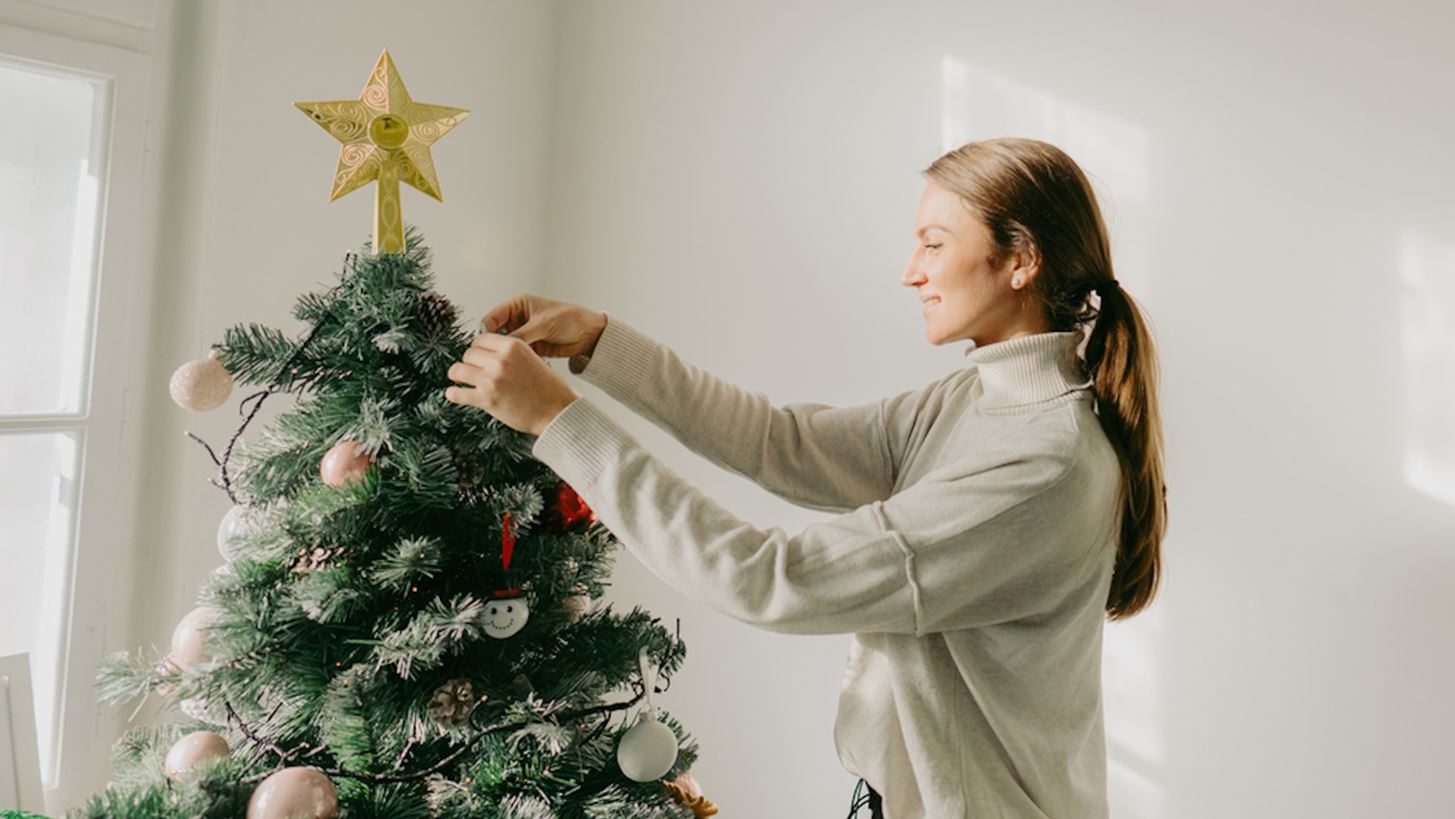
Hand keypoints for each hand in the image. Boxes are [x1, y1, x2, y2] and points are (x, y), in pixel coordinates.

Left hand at [444, 331, 579, 436]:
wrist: (556, 412)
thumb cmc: (548, 389)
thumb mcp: (532, 359)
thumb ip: (510, 354)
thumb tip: (487, 354)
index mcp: (513, 347)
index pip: (481, 339)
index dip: (478, 348)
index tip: (477, 356)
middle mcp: (500, 360)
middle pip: (468, 353)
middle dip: (469, 362)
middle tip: (473, 370)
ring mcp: (492, 379)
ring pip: (458, 370)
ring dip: (458, 375)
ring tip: (460, 379)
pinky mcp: (486, 399)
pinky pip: (458, 393)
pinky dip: (454, 394)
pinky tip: (455, 393)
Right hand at [481, 292, 606, 358]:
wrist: (589, 334)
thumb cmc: (570, 319)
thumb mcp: (542, 324)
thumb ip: (521, 335)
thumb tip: (502, 346)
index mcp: (518, 305)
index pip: (492, 318)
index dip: (486, 332)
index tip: (484, 345)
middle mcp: (518, 319)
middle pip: (495, 334)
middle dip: (494, 345)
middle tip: (491, 358)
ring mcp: (523, 334)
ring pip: (505, 347)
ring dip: (504, 355)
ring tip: (502, 364)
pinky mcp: (530, 347)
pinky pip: (516, 355)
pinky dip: (514, 361)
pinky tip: (514, 367)